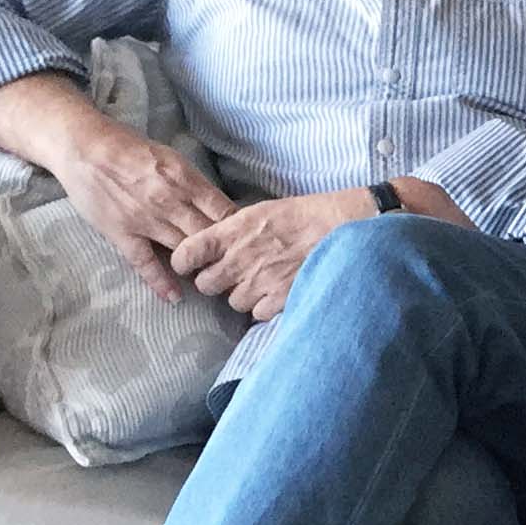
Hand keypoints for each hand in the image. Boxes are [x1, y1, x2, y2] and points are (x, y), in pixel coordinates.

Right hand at [49, 118, 235, 301]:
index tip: (249, 243)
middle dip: (225, 254)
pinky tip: (175, 298)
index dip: (240, 231)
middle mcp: (170, 202)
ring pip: (183, 251)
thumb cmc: (129, 148)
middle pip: (208, 235)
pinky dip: (161, 282)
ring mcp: (146, 220)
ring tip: (215, 282)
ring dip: (200, 268)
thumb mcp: (170, 157)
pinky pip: (145, 263)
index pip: (224, 212)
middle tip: (239, 270)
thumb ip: (193, 183)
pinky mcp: (123, 233)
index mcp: (185, 179)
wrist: (84, 146)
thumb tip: (218, 205)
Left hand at [170, 187, 370, 321]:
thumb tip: (214, 244)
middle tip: (231, 274)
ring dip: (243, 294)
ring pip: (232, 302)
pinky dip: (264, 306)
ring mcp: (259, 282)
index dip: (184, 262)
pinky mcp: (279, 299)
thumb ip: (231, 230)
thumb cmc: (303, 215)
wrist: (341, 227)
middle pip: (205, 285)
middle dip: (215, 281)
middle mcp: (239, 259)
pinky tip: (277, 290)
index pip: (185, 254)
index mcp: (231, 231)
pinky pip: (256, 313)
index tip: (190, 263)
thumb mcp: (260, 211)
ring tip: (262, 281)